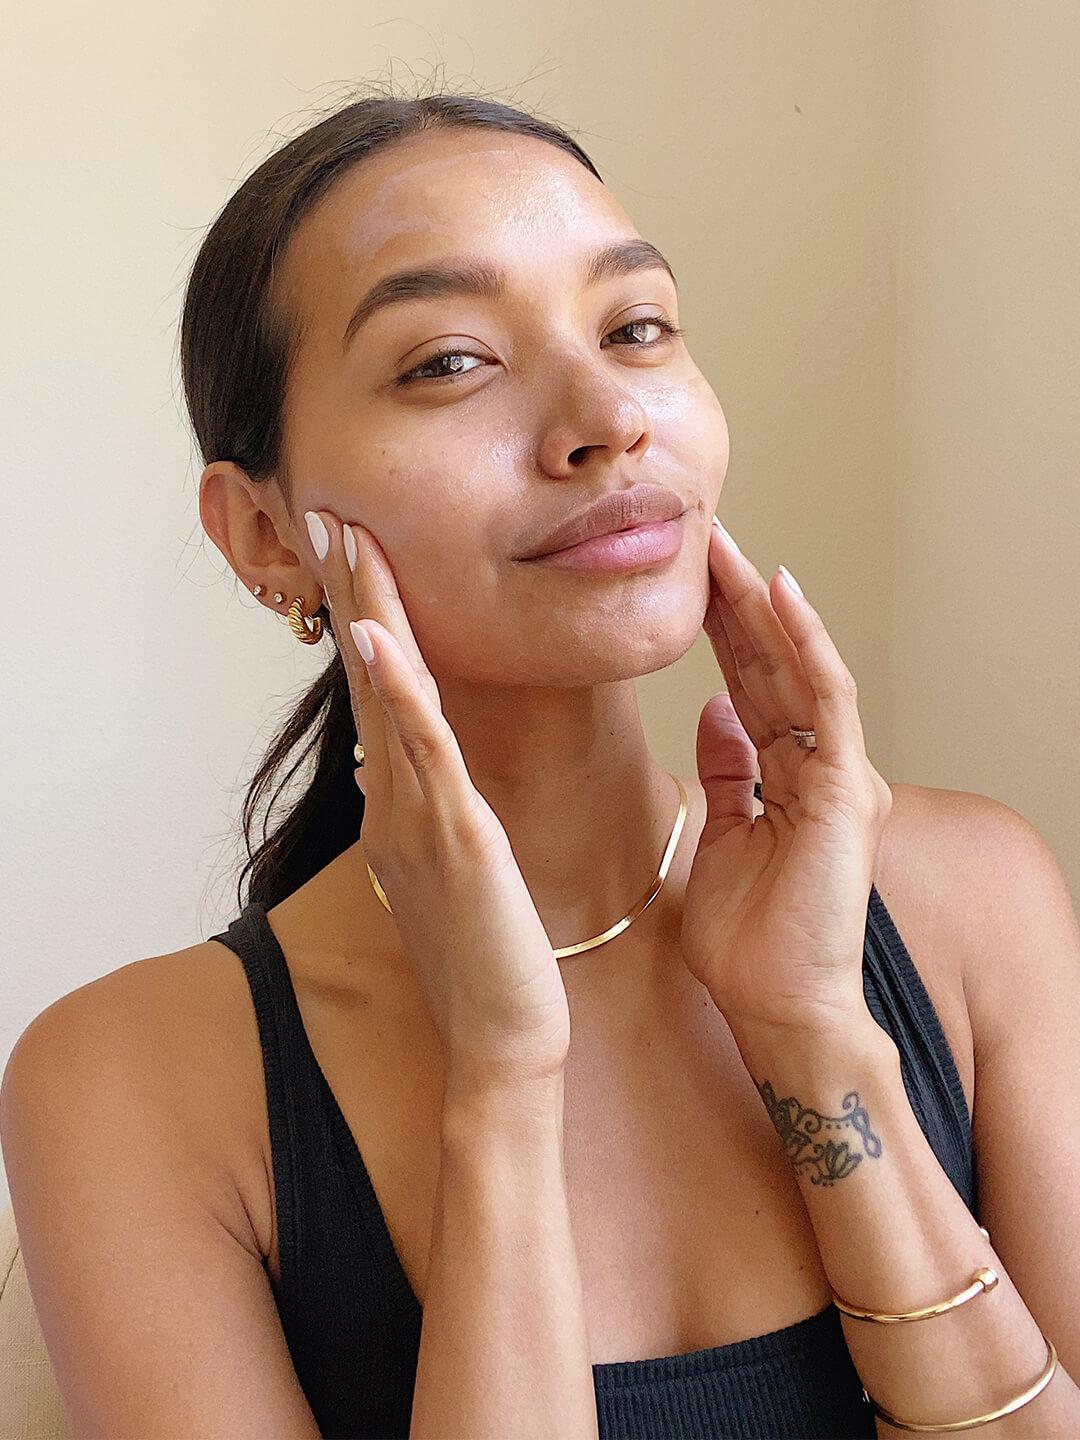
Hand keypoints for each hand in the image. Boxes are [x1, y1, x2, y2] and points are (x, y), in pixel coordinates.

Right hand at [304, 509, 569, 1096]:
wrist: (501, 1039)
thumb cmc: (486, 958)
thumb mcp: (449, 865)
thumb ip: (425, 805)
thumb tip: (396, 755)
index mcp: (400, 803)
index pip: (379, 690)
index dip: (363, 615)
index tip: (352, 548)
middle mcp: (395, 801)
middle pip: (370, 676)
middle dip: (351, 591)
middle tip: (329, 512)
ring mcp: (419, 818)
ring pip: (389, 696)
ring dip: (367, 613)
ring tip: (346, 540)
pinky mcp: (457, 840)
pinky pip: (424, 753)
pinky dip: (400, 692)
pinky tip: (380, 639)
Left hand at [679, 518, 893, 1034]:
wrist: (777, 1006)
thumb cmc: (750, 940)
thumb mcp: (723, 834)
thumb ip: (728, 769)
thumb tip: (716, 710)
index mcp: (785, 775)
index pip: (749, 684)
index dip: (717, 630)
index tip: (680, 581)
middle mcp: (817, 765)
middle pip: (772, 664)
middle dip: (734, 601)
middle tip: (699, 538)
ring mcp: (836, 773)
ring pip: (798, 667)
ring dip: (762, 606)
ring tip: (727, 549)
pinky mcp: (845, 787)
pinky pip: (826, 699)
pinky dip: (805, 643)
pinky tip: (777, 594)